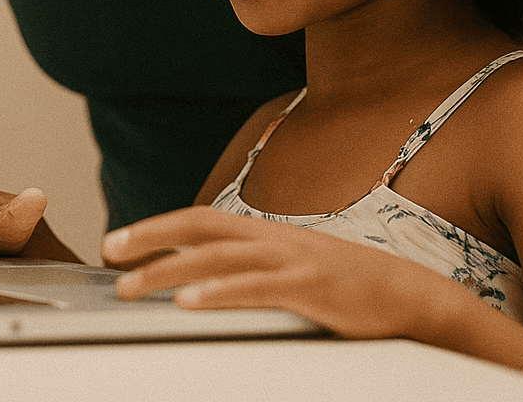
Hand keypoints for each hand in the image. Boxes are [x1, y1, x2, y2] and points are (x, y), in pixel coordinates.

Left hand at [102, 206, 464, 338]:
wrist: (413, 298)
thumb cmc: (348, 290)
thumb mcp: (291, 272)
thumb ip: (250, 272)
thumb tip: (202, 283)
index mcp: (266, 234)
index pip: (200, 220)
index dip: (156, 228)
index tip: (116, 243)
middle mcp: (274, 239)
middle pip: (201, 228)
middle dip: (151, 237)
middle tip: (109, 253)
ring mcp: (293, 261)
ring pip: (219, 256)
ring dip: (170, 270)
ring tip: (132, 286)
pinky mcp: (313, 289)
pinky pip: (257, 287)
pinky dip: (219, 291)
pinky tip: (190, 302)